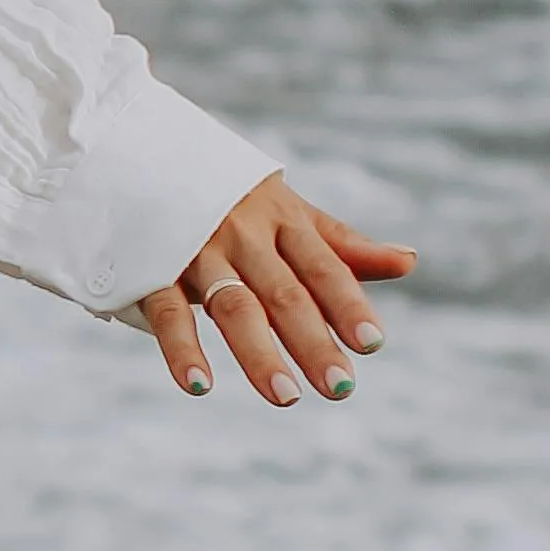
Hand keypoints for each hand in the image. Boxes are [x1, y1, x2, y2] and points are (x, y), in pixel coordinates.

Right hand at [134, 178, 412, 406]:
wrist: (140, 152)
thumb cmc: (229, 195)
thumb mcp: (287, 213)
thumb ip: (342, 246)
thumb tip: (408, 262)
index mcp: (282, 217)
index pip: (324, 266)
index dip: (348, 304)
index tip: (372, 344)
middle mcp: (243, 232)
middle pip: (284, 292)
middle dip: (313, 341)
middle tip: (339, 388)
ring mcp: (196, 248)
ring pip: (233, 305)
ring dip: (259, 353)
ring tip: (285, 398)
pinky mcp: (151, 265)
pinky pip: (168, 311)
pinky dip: (182, 349)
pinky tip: (198, 386)